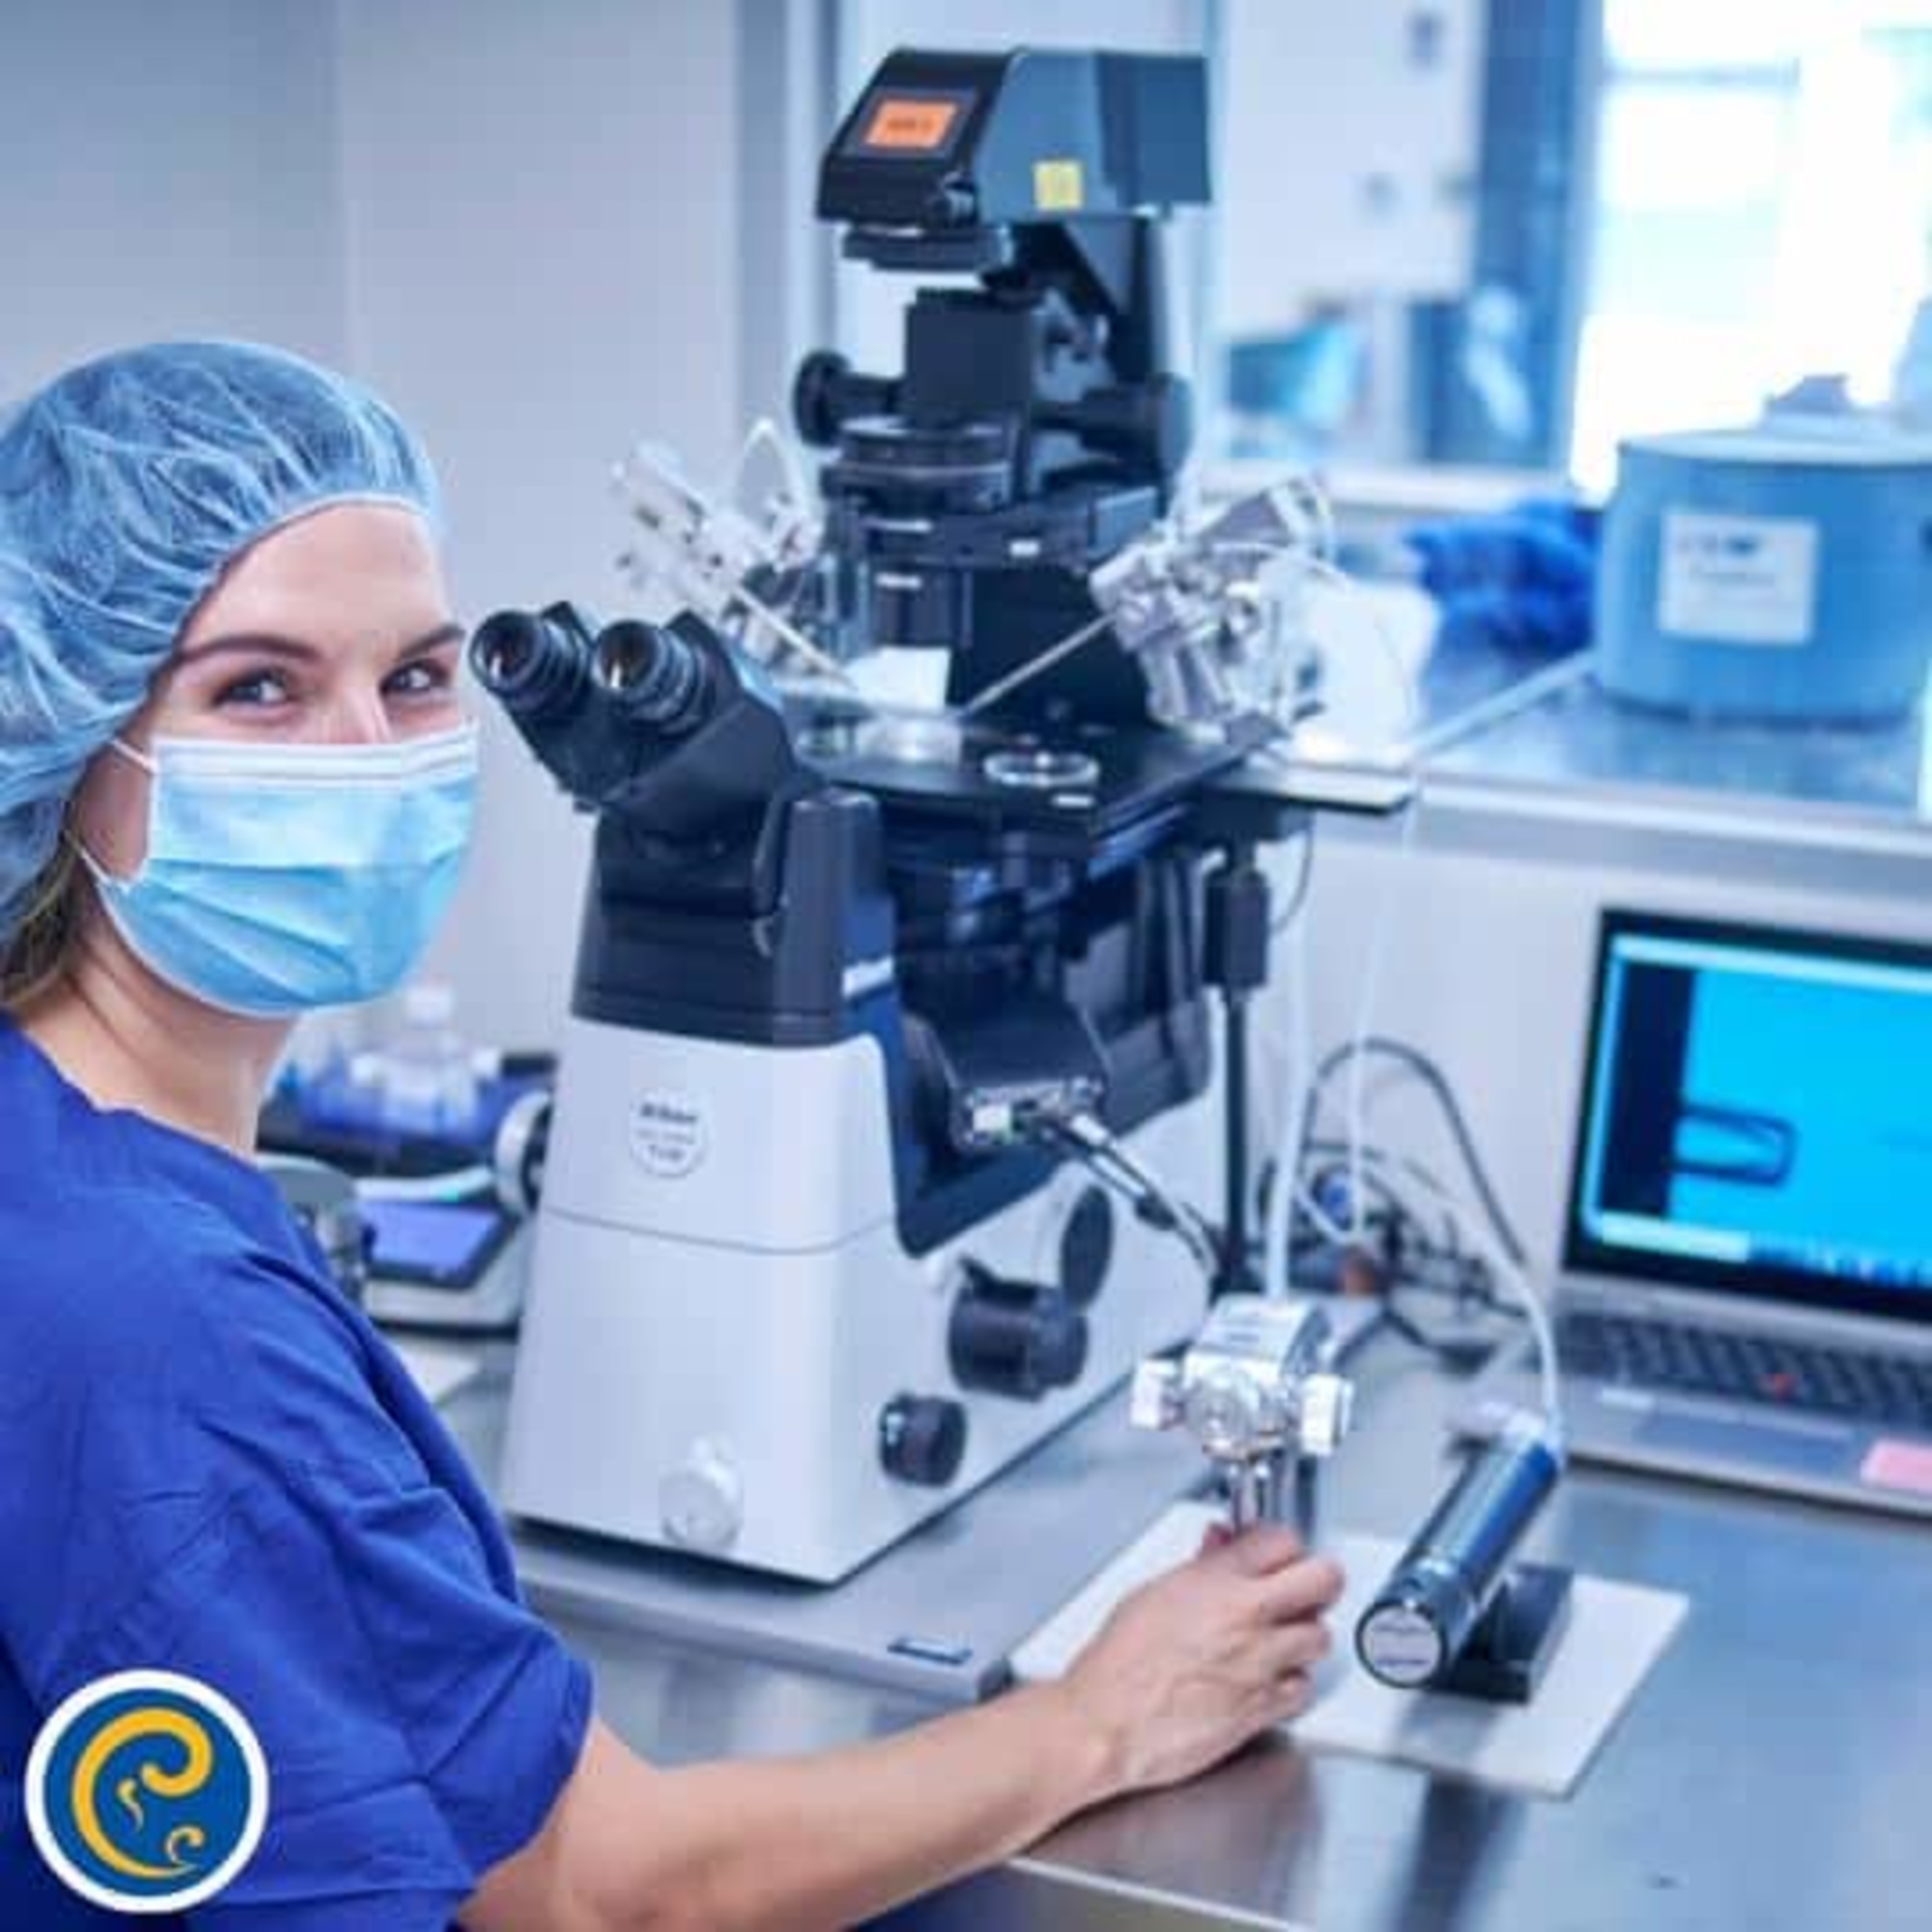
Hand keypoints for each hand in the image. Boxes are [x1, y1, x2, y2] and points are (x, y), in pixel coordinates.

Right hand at [1055, 1525, 1343, 1799]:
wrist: (1108, 1722)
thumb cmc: (1118, 1664)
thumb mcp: (1154, 1594)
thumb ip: (1201, 1568)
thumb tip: (1221, 1547)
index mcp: (1216, 1581)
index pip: (1282, 1540)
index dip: (1283, 1546)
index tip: (1277, 1555)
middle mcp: (1245, 1617)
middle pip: (1323, 1579)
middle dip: (1316, 1580)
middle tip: (1301, 1589)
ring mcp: (1260, 1663)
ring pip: (1320, 1636)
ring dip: (1304, 1635)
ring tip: (1279, 1637)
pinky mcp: (1262, 1708)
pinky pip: (1303, 1687)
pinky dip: (1291, 1682)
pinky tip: (1267, 1678)